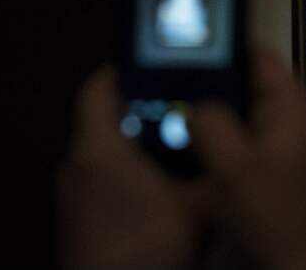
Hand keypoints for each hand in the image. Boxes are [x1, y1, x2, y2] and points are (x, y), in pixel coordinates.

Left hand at [57, 66, 210, 269]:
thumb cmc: (146, 245)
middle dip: (142, 109)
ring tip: (177, 146)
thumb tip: (232, 143)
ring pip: (104, 152)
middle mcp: (77, 165)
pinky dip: (127, 175)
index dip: (125, 68)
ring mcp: (74, 196)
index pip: (99, 87)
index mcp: (98, 148)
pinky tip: (161, 190)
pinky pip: (102, 181)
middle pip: (105, 119)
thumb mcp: (197, 203)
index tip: (155, 61)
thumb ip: (213, 167)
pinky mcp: (79, 223)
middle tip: (181, 105)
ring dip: (134, 145)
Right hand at [187, 48, 305, 269]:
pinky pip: (246, 143)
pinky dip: (224, 142)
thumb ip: (212, 124)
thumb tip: (196, 103)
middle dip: (217, 83)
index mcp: (293, 110)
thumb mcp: (234, 166)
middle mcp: (294, 123)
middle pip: (252, 86)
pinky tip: (195, 149)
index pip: (264, 58)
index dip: (230, 46)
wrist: (297, 264)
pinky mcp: (277, 172)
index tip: (192, 45)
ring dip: (217, 116)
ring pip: (246, 117)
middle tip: (175, 80)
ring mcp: (288, 149)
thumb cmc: (270, 211)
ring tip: (177, 110)